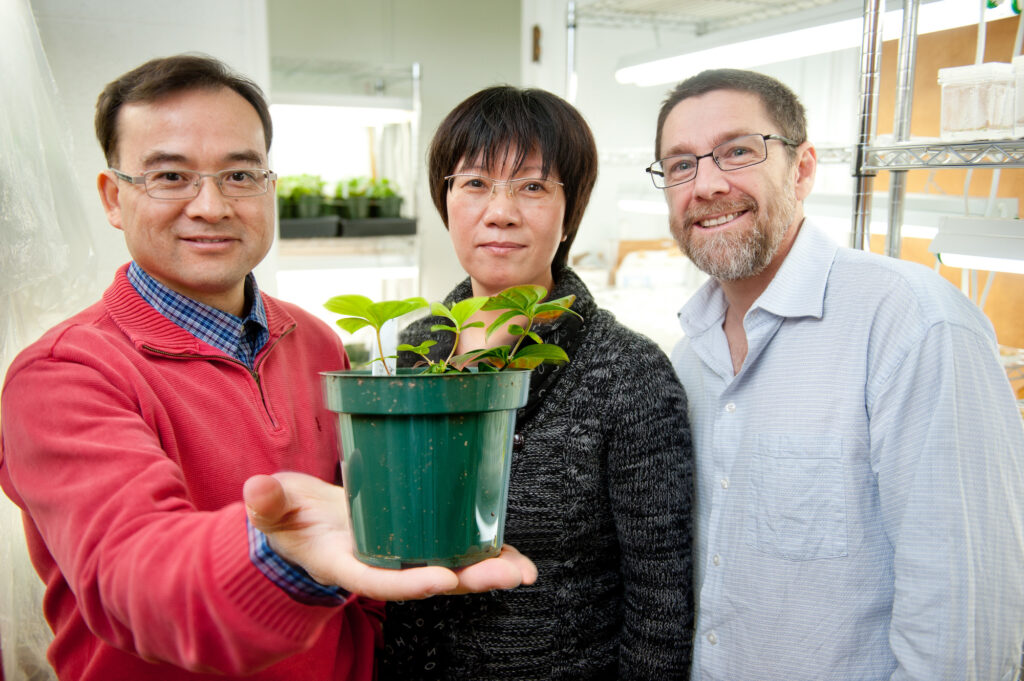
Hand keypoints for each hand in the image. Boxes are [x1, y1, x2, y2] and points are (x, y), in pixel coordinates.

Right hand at [242, 472, 536, 600]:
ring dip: (486, 571)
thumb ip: (267, 503)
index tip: (442, 579)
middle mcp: (379, 565)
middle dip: (470, 580)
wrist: (299, 522)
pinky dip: (483, 552)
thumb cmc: (288, 517)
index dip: (411, 582)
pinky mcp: (415, 539)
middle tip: (508, 576)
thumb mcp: (274, 508)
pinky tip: (513, 554)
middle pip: (428, 580)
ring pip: (449, 568)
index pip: (380, 580)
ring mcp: (399, 554)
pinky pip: (453, 549)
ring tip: (523, 570)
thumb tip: (256, 489)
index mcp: (345, 563)